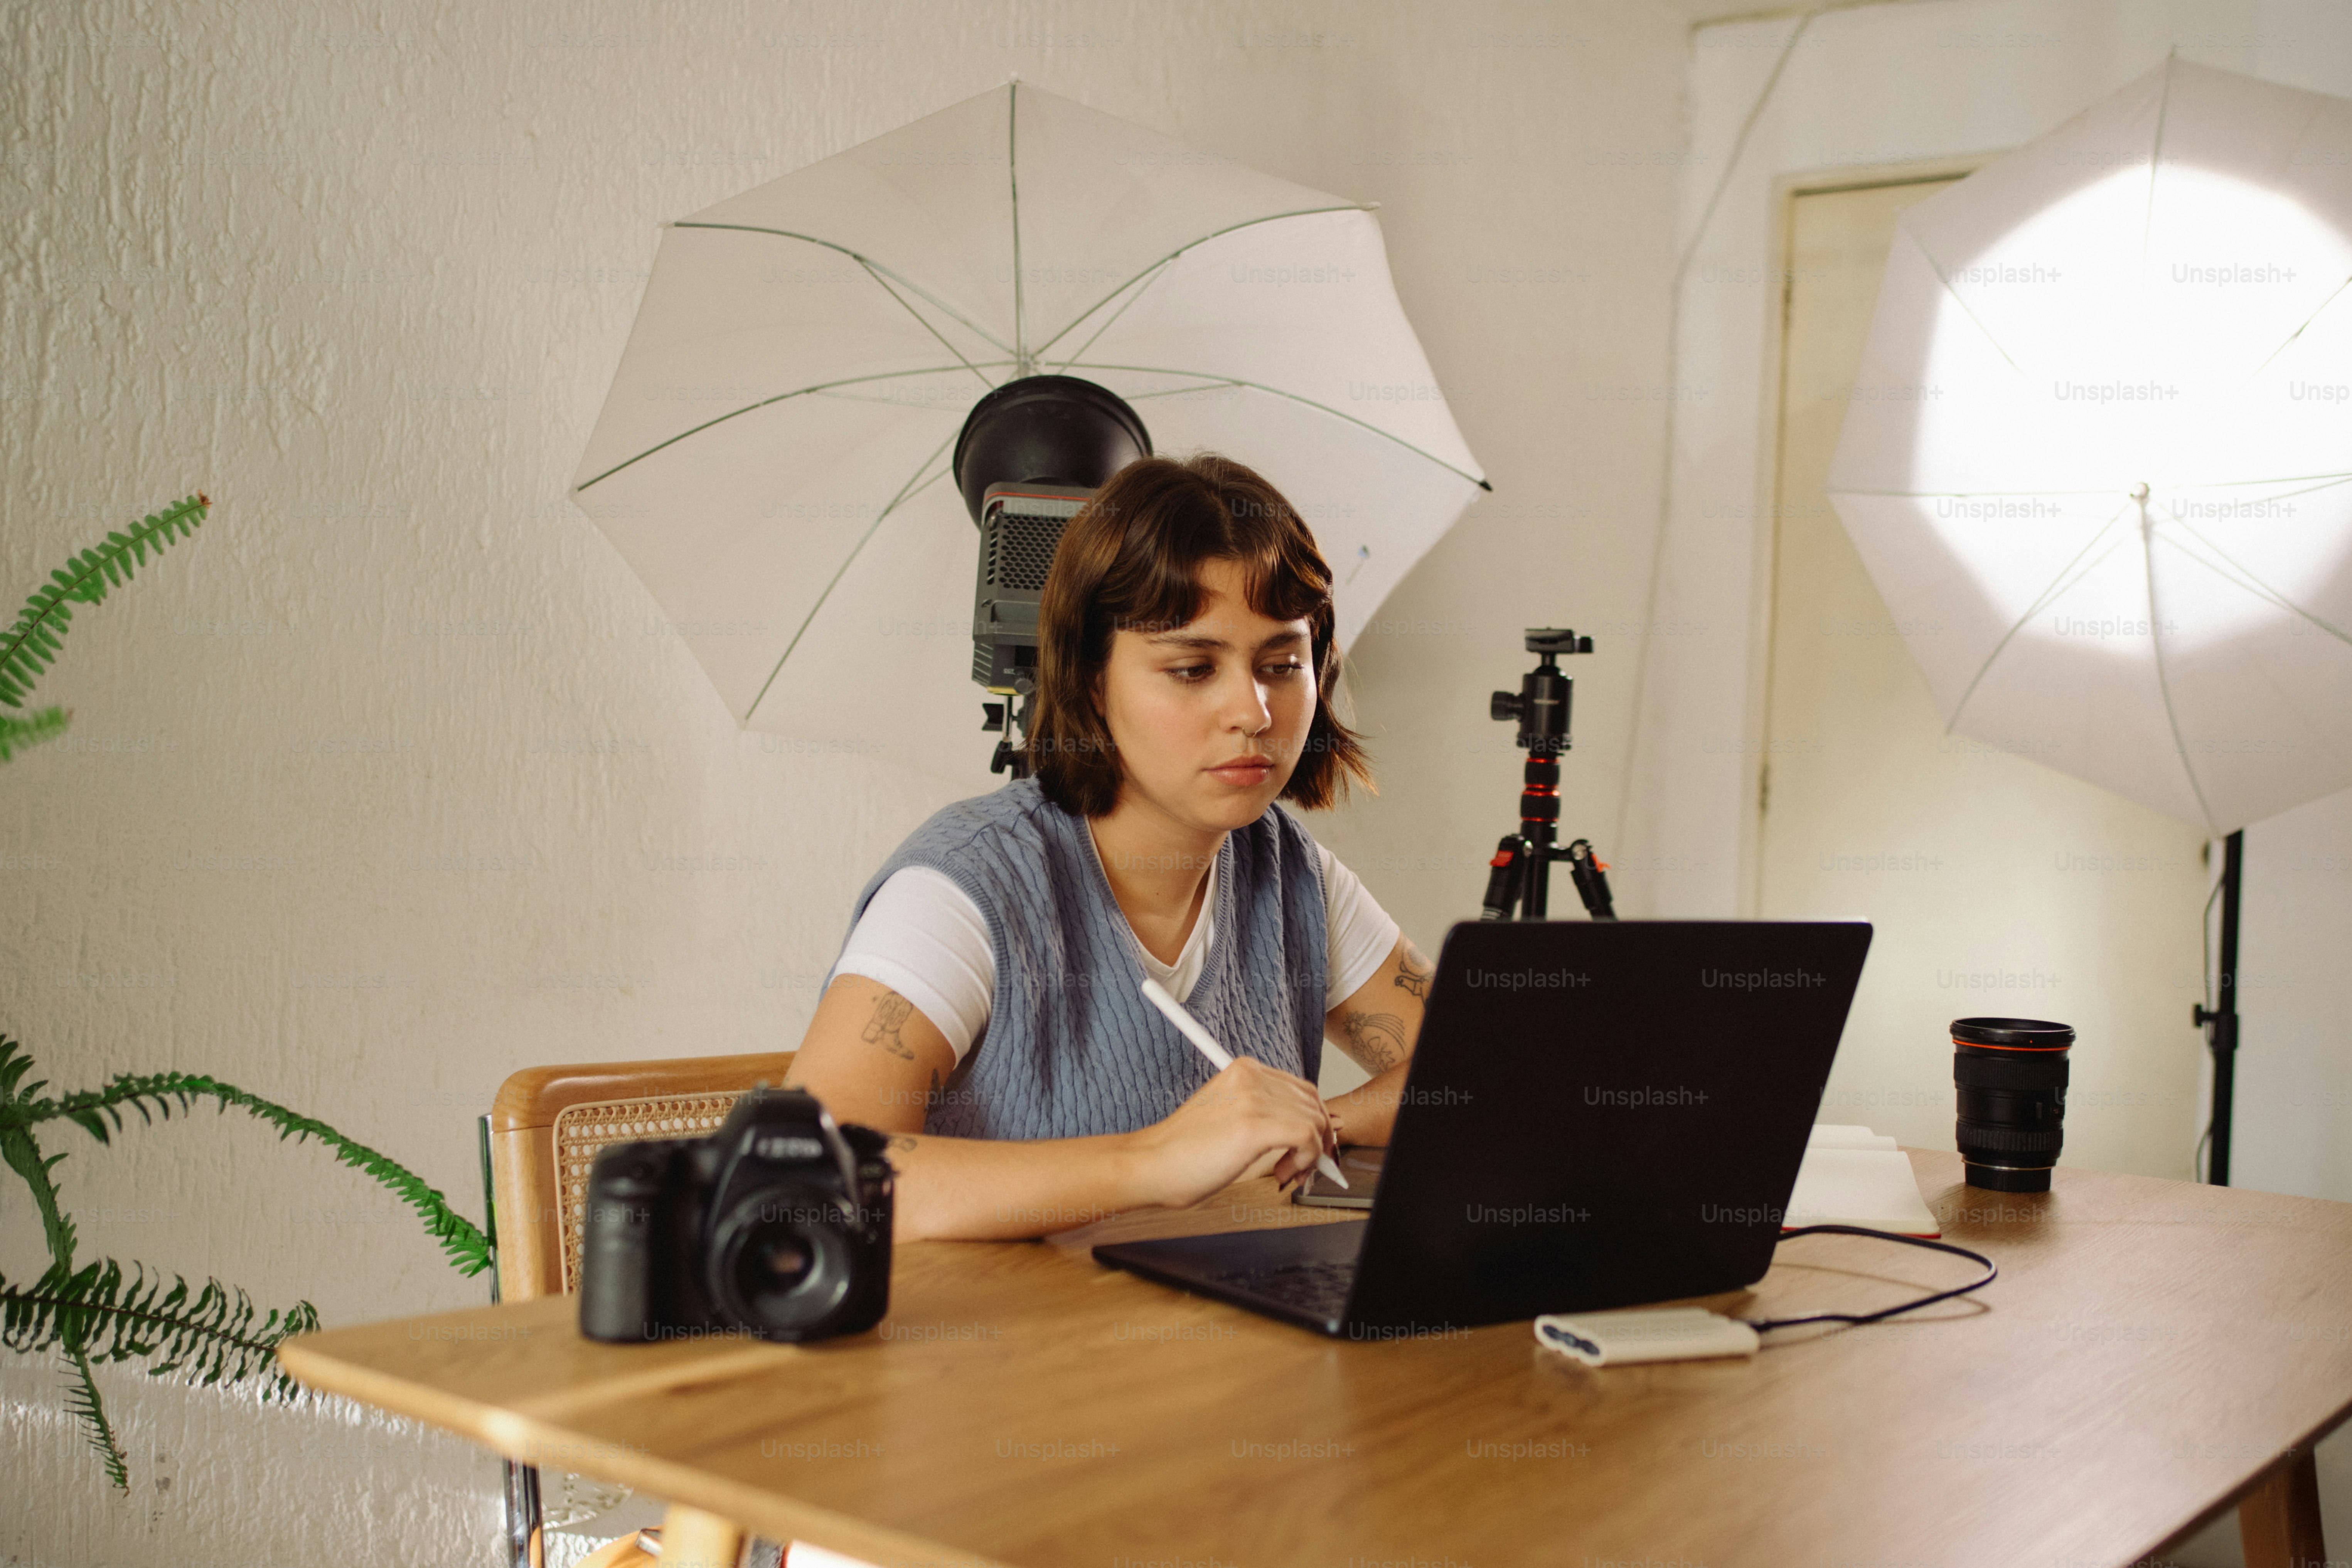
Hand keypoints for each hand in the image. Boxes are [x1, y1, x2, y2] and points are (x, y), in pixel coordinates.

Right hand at [1126, 1057, 1341, 1209]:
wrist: (1151, 1165)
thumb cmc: (1183, 1151)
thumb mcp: (1229, 1115)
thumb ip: (1262, 1112)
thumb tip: (1304, 1132)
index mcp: (1243, 1070)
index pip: (1301, 1089)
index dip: (1313, 1122)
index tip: (1309, 1148)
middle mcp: (1251, 1076)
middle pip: (1313, 1103)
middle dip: (1318, 1139)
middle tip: (1304, 1166)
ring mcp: (1253, 1098)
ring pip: (1314, 1121)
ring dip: (1310, 1155)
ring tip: (1287, 1173)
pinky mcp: (1255, 1125)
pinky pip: (1307, 1138)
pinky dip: (1305, 1161)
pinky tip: (1282, 1173)